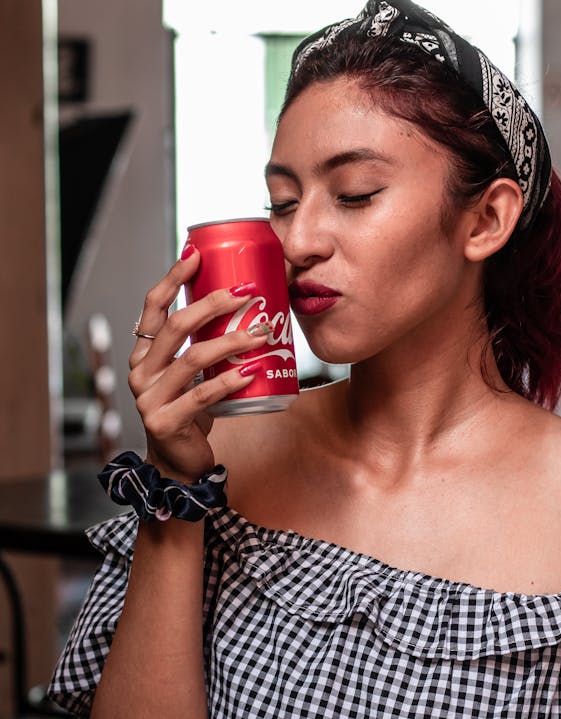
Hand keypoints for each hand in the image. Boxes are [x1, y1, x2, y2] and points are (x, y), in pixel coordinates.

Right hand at [128, 248, 268, 480]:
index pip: (153, 308)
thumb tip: (242, 307)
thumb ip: (201, 347)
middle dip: (213, 304)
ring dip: (231, 341)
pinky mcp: (166, 422)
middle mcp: (140, 373)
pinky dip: (231, 381)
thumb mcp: (191, 375)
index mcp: (144, 355)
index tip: (197, 254)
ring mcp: (149, 399)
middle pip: (176, 327)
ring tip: (261, 332)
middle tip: (247, 293)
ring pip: (193, 359)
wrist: (179, 464)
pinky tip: (253, 371)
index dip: (173, 279)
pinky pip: (203, 395)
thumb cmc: (190, 412)